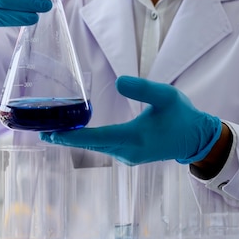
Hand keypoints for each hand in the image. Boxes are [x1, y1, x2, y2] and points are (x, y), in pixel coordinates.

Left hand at [40, 76, 222, 165]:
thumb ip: (143, 88)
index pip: (96, 138)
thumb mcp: (166, 96)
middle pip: (90, 145)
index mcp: (134, 139)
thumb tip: (118, 82)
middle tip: (42, 130)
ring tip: (53, 130)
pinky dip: (87, 140)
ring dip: (75, 139)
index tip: (51, 134)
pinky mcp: (129, 155)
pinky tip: (76, 133)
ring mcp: (128, 157)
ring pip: (96, 147)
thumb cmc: (182, 116)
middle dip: (66, 137)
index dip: (72, 136)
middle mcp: (127, 152)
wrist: (196, 140)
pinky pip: (103, 147)